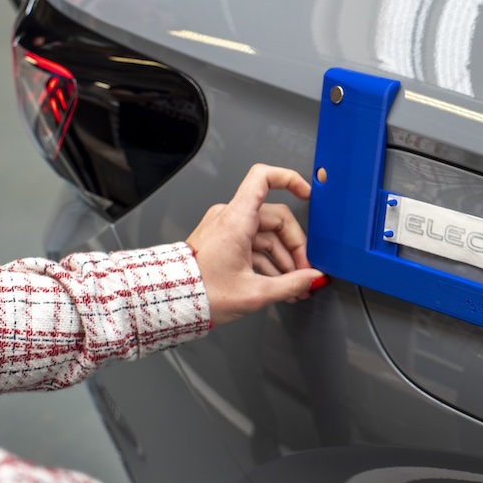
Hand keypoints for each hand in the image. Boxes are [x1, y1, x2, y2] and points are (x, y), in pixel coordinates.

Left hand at [186, 164, 325, 325]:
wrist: (171, 303)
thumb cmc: (201, 293)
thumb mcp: (254, 293)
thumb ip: (291, 284)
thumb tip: (312, 278)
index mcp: (236, 220)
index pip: (263, 179)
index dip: (289, 179)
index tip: (307, 193)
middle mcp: (229, 218)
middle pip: (276, 218)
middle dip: (295, 247)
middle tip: (305, 272)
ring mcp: (226, 229)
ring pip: (267, 236)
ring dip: (284, 260)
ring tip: (294, 286)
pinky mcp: (223, 242)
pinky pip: (254, 245)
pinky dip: (269, 263)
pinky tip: (279, 284)